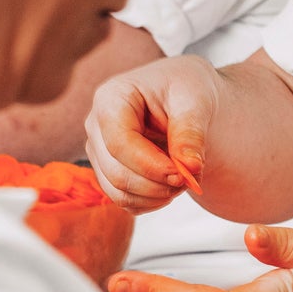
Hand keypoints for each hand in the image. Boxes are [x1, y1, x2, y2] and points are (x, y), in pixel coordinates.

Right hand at [84, 56, 219, 212]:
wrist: (186, 98)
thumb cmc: (187, 89)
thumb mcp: (196, 100)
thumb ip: (191, 132)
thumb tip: (190, 167)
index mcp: (111, 97)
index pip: (120, 143)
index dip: (152, 166)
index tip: (184, 174)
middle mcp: (96, 125)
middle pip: (116, 172)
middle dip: (157, 184)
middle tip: (190, 179)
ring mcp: (98, 150)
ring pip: (118, 192)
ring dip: (156, 195)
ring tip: (185, 180)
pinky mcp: (107, 171)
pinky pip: (124, 200)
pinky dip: (151, 202)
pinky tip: (172, 186)